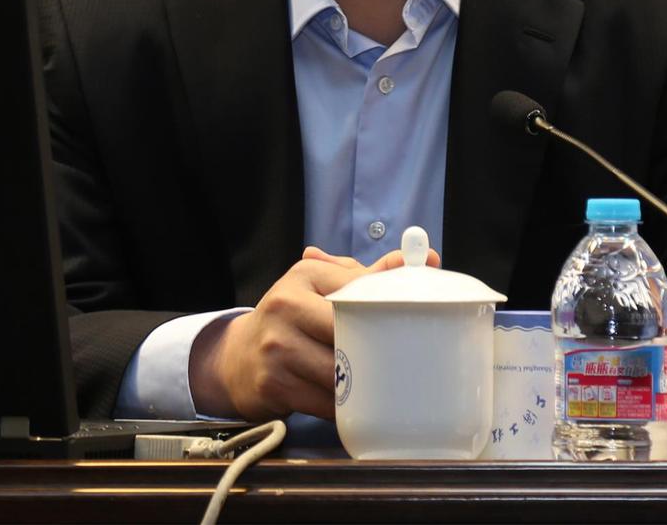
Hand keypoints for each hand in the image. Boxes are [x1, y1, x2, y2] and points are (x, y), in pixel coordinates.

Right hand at [190, 243, 438, 420]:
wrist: (239, 358)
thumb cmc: (294, 319)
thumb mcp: (325, 287)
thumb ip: (370, 276)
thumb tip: (427, 258)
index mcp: (306, 274)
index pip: (359, 290)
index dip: (388, 312)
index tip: (414, 326)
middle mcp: (286, 304)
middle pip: (350, 333)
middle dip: (378, 352)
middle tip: (405, 364)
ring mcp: (276, 345)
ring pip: (339, 373)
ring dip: (363, 386)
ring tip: (381, 387)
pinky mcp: (272, 383)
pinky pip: (324, 402)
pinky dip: (344, 408)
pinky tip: (353, 405)